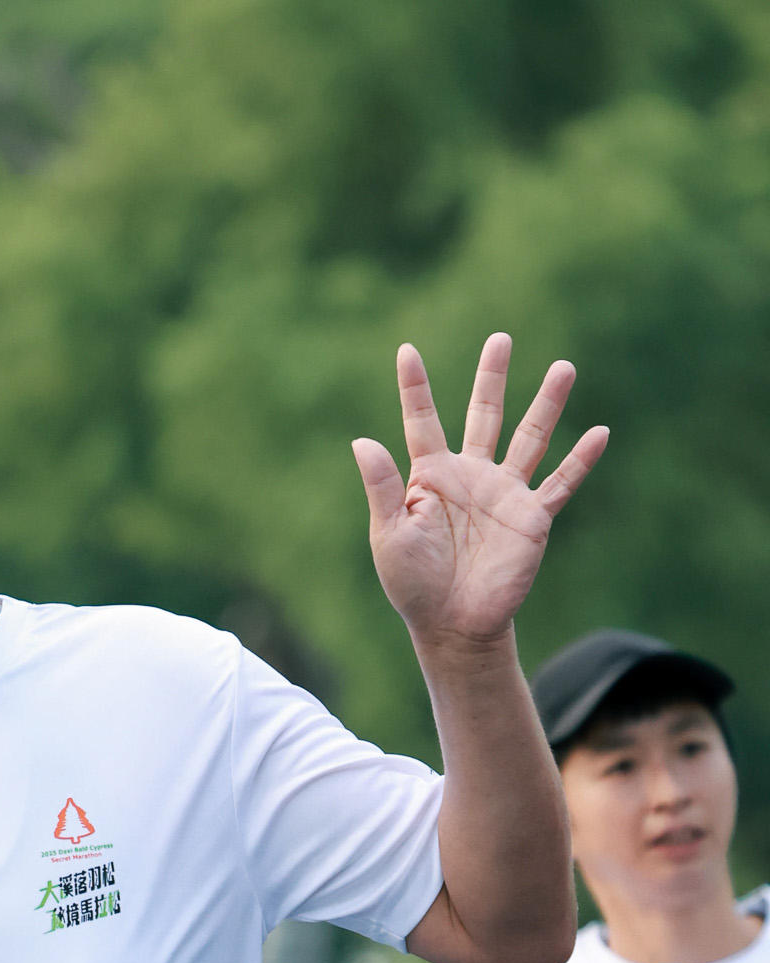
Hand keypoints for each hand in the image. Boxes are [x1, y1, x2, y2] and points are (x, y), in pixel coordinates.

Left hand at [354, 334, 608, 647]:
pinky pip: (560, 483)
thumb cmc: (414, 584)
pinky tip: (600, 433)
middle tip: (500, 339)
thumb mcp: (390, 534)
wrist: (453, 624)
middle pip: (484, 415)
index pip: (422, 422)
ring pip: (530, 437)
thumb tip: (362, 441)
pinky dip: (580, 460)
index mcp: (431, 476)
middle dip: (492, 378)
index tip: (406, 350)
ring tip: (564, 367)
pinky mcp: (531, 518)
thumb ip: (383, 487)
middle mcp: (471, 476)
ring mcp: (504, 494)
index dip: (414, 387)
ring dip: (547, 404)